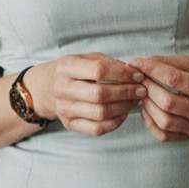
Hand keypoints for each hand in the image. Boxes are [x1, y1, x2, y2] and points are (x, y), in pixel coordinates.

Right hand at [26, 55, 144, 136]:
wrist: (47, 87)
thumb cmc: (74, 71)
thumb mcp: (87, 58)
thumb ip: (109, 63)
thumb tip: (133, 73)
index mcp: (67, 67)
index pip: (99, 70)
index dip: (122, 74)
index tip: (138, 76)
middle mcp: (63, 89)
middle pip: (100, 94)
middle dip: (126, 92)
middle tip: (141, 90)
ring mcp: (64, 109)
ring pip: (101, 113)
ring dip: (124, 107)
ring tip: (134, 101)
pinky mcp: (69, 124)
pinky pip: (97, 129)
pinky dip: (115, 122)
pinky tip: (123, 113)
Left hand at [125, 55, 188, 142]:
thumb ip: (165, 62)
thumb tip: (137, 63)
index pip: (173, 79)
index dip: (151, 70)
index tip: (136, 62)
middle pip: (168, 102)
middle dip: (148, 88)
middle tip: (140, 80)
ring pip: (164, 121)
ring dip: (148, 106)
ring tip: (144, 94)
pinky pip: (164, 135)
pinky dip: (150, 123)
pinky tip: (147, 109)